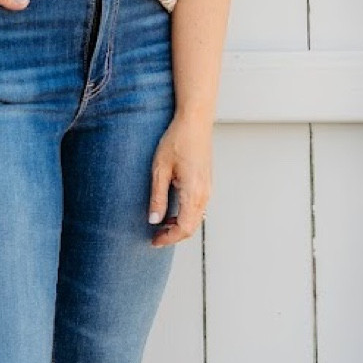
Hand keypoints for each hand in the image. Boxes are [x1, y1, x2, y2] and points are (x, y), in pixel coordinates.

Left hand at [147, 112, 212, 245]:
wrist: (195, 121)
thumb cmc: (176, 140)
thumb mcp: (160, 169)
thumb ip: (157, 197)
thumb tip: (154, 221)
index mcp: (193, 192)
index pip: (184, 228)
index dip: (169, 238)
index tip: (154, 240)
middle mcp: (204, 193)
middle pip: (192, 227)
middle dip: (174, 235)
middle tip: (155, 236)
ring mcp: (208, 188)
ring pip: (196, 219)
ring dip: (180, 225)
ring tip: (161, 223)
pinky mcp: (207, 183)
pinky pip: (199, 208)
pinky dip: (186, 216)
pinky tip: (172, 209)